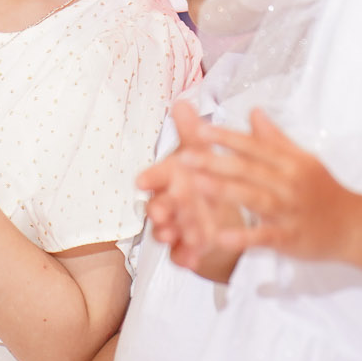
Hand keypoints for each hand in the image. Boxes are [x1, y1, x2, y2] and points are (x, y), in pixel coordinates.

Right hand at [140, 103, 243, 279]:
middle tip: (160, 211)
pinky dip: (185, 257)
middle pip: (160, 205)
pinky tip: (192, 259)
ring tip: (176, 236)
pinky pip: (180, 255)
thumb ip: (192, 133)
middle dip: (161, 208)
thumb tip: (182, 101)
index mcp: (170, 178)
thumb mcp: (201, 155)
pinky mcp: (184, 249)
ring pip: (167, 232)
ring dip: (171, 234)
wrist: (219, 214)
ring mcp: (174, 228)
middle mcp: (167, 203)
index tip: (143, 180)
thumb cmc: (204, 178)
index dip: (151, 178)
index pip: (157, 176)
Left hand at [175, 109, 361, 262]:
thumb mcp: (303, 160)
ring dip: (225, 191)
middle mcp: (289, 182)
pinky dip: (243, 237)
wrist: (356, 225)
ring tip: (196, 186)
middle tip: (184, 157)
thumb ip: (275, 138)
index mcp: (291, 162)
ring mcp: (290, 210)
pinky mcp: (291, 237)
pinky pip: (264, 236)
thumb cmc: (325, 191)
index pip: (255, 146)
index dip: (227, 138)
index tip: (199, 130)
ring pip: (254, 198)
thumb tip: (254, 111)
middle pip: (249, 169)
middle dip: (216, 162)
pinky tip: (219, 237)